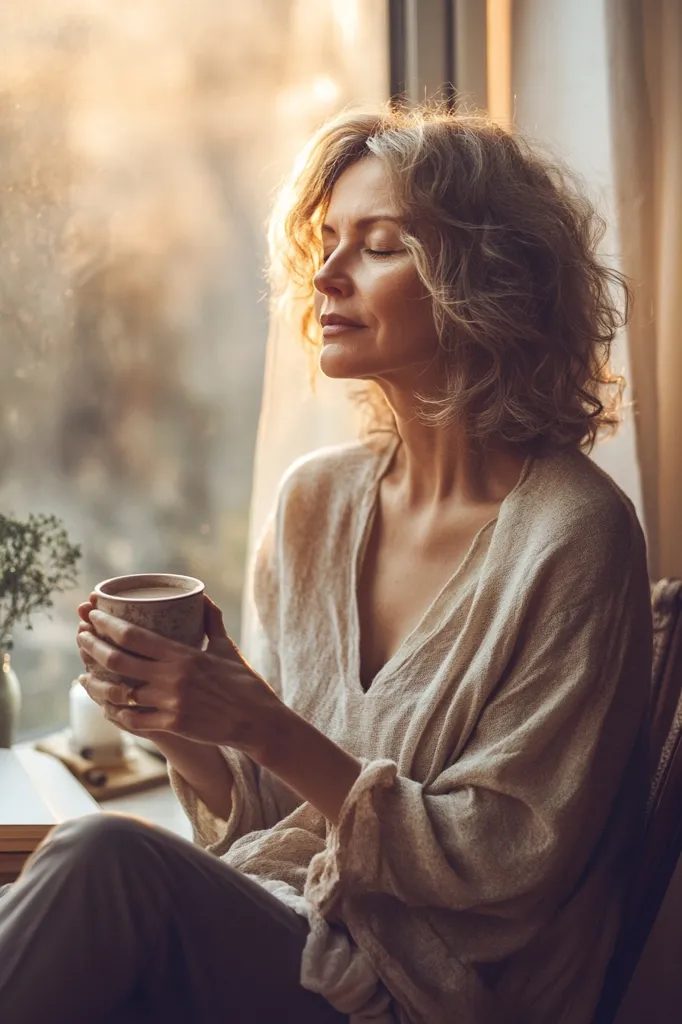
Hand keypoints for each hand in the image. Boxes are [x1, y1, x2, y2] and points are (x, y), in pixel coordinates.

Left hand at [76, 595, 282, 755]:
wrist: (258, 721)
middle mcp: (172, 677)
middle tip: (80, 636)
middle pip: (118, 659)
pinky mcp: (172, 726)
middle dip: (92, 645)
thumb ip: (212, 622)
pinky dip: (114, 712)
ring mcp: (170, 703)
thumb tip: (203, 596)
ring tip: (83, 675)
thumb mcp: (227, 648)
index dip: (107, 624)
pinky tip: (105, 705)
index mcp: (183, 654)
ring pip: (119, 692)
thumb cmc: (244, 682)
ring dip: (96, 683)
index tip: (93, 614)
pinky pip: (132, 720)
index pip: (134, 636)